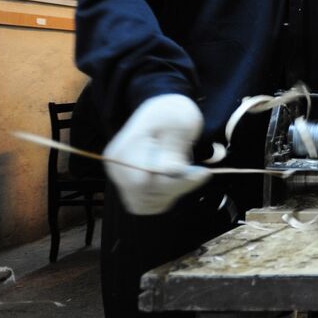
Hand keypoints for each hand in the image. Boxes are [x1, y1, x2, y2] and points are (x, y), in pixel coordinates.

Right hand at [103, 94, 210, 215]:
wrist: (161, 112)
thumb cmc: (172, 115)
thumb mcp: (181, 123)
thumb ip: (175, 146)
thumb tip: (172, 170)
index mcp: (125, 147)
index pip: (143, 182)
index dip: (173, 183)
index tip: (202, 173)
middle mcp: (116, 165)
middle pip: (143, 196)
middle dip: (175, 188)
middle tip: (196, 173)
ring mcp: (119, 177)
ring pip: (144, 204)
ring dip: (169, 194)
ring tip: (183, 174)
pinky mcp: (126, 185)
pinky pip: (143, 205)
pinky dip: (162, 198)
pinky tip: (173, 182)